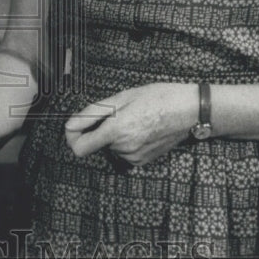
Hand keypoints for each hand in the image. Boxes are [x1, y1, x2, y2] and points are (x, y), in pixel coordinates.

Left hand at [64, 83, 196, 168]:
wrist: (188, 111)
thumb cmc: (157, 98)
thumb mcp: (122, 97)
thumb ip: (92, 113)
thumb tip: (70, 125)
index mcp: (116, 130)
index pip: (80, 148)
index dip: (72, 138)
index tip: (74, 128)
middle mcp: (124, 148)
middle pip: (97, 142)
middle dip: (101, 128)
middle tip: (119, 112)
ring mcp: (134, 157)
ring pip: (111, 146)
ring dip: (115, 133)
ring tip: (134, 118)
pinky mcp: (143, 161)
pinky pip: (124, 151)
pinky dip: (126, 140)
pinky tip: (141, 127)